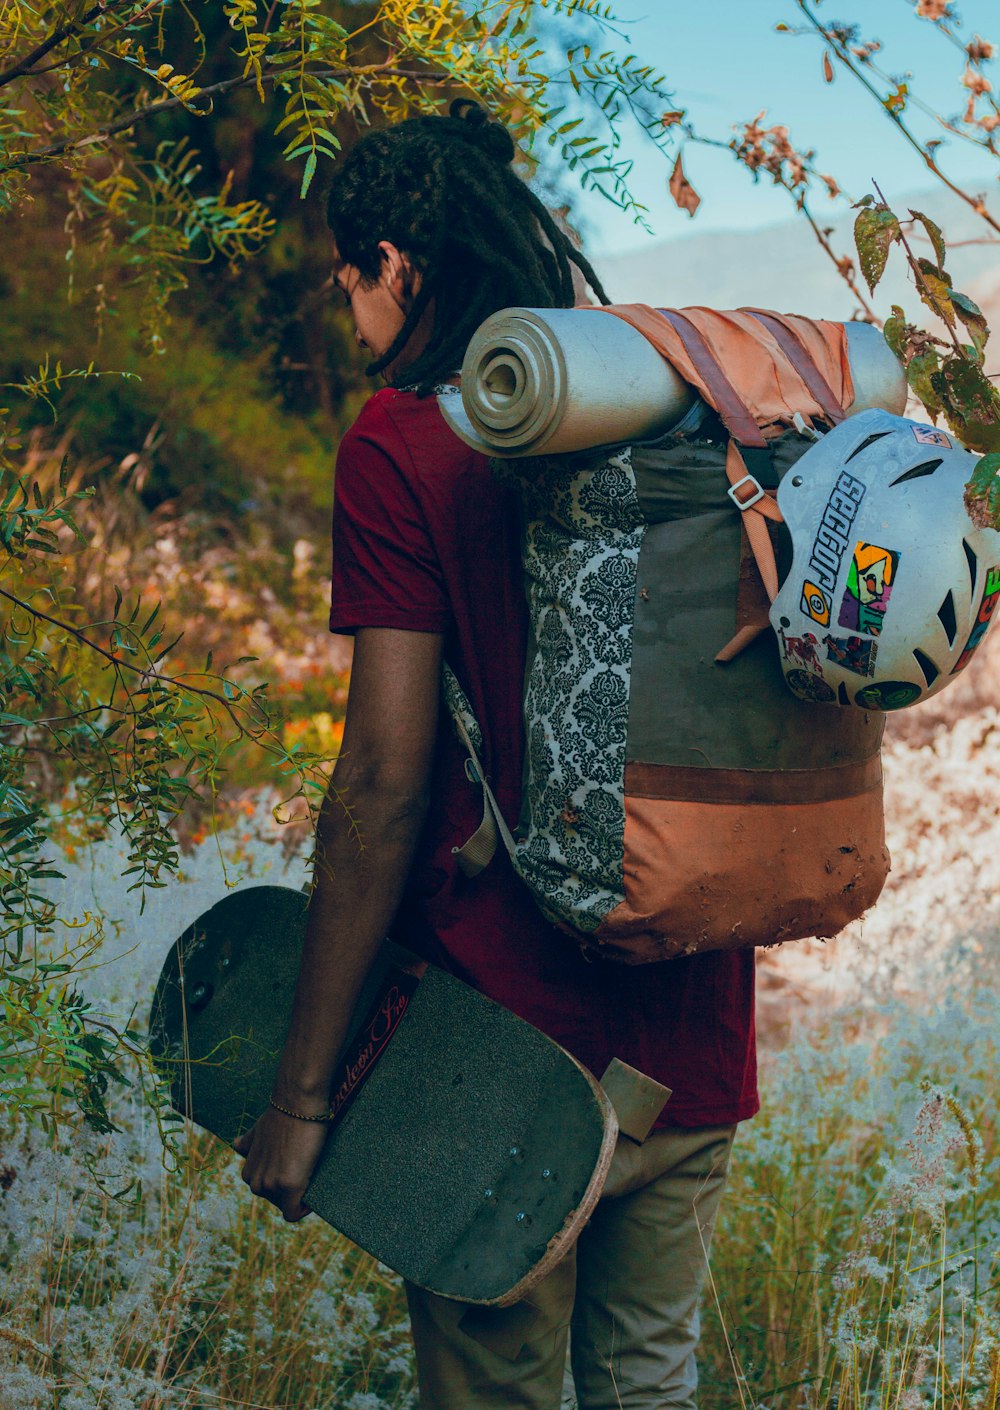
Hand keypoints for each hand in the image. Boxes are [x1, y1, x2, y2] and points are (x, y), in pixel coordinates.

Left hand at [233, 1105, 329, 1221]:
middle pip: (278, 1200)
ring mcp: (271, 1185)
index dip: (283, 1183)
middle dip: (291, 1191)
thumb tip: (234, 1144)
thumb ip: (247, 1143)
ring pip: (288, 1206)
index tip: (295, 1171)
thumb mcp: (257, 1131)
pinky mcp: (289, 1186)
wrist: (296, 1104)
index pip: (267, 1191)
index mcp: (249, 1173)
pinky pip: (294, 1212)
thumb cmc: (281, 1115)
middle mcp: (256, 1182)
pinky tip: (311, 1196)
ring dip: (299, 1196)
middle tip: (305, 1169)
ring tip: (308, 1172)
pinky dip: (303, 1209)